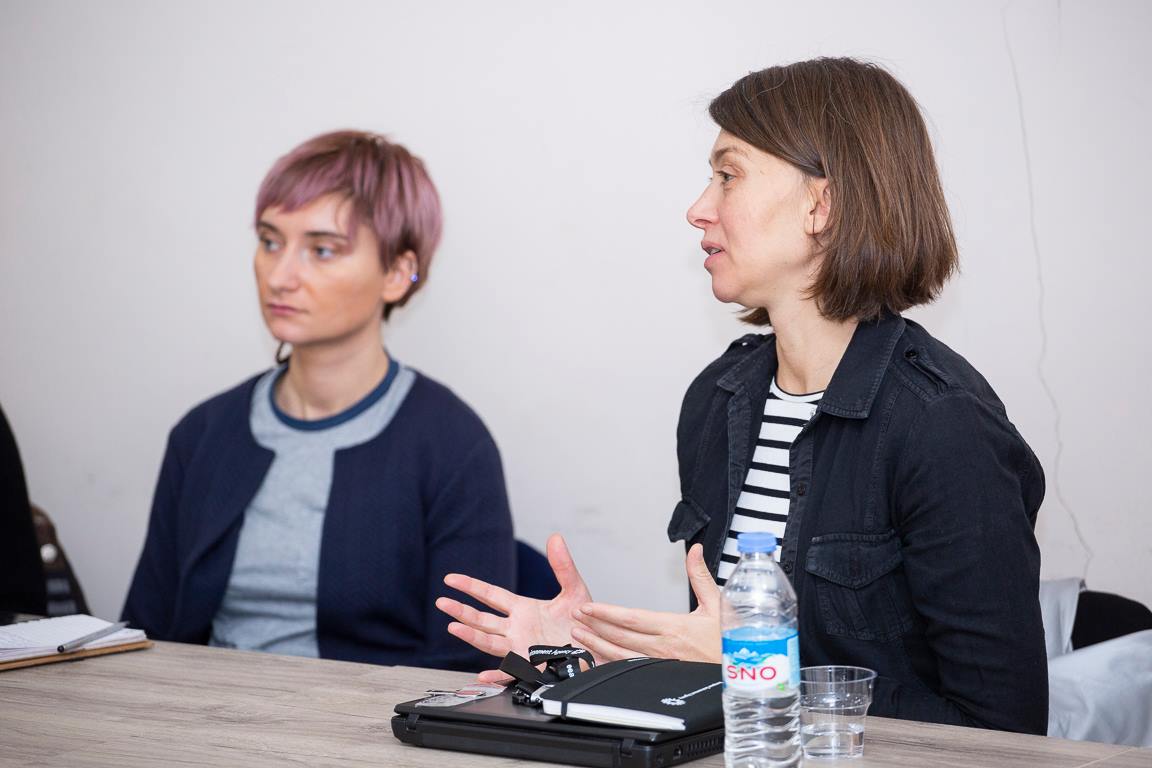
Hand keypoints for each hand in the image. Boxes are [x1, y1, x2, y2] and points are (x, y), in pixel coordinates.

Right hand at [436, 533, 593, 681]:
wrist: (599, 647)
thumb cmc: (584, 623)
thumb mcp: (574, 590)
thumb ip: (563, 566)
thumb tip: (555, 538)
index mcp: (523, 609)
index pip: (491, 595)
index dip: (470, 587)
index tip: (451, 580)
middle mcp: (517, 629)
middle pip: (483, 618)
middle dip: (462, 610)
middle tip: (442, 602)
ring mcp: (522, 647)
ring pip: (490, 641)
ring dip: (471, 635)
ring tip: (454, 627)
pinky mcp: (532, 666)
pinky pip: (511, 672)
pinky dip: (497, 675)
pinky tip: (483, 675)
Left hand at [569, 543, 721, 662]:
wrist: (745, 672)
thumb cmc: (731, 640)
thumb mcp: (719, 603)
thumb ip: (700, 576)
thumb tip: (694, 550)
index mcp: (675, 627)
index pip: (632, 618)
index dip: (607, 612)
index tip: (588, 606)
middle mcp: (665, 648)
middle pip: (621, 636)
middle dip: (595, 626)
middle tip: (574, 617)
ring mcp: (662, 665)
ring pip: (622, 656)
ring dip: (598, 645)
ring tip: (579, 636)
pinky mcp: (663, 676)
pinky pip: (632, 670)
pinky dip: (612, 663)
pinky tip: (598, 659)